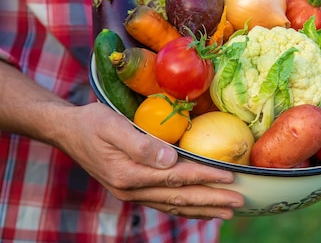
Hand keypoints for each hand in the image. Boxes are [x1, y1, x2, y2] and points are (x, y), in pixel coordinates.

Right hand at [59, 102, 243, 219]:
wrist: (68, 131)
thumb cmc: (92, 122)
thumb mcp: (112, 125)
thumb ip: (141, 144)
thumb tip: (170, 159)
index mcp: (129, 174)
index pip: (176, 177)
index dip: (205, 177)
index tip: (229, 177)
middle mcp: (132, 189)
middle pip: (180, 197)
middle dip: (212, 200)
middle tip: (239, 201)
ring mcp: (132, 193)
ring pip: (174, 205)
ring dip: (202, 209)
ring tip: (227, 211)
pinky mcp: (133, 190)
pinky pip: (165, 203)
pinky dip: (186, 207)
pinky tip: (201, 208)